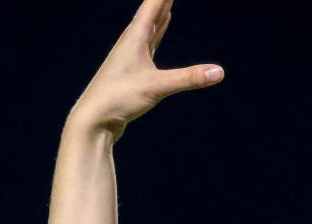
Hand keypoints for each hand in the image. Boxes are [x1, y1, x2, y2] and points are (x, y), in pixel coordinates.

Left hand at [70, 0, 222, 140]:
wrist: (91, 122)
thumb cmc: (118, 100)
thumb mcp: (156, 87)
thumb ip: (188, 78)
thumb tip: (220, 73)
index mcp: (135, 37)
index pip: (155, 3)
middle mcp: (130, 43)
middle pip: (151, 12)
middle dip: (163, 0)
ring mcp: (128, 58)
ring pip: (147, 30)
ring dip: (159, 16)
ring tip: (167, 6)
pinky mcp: (128, 73)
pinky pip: (145, 46)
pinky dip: (154, 36)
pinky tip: (155, 36)